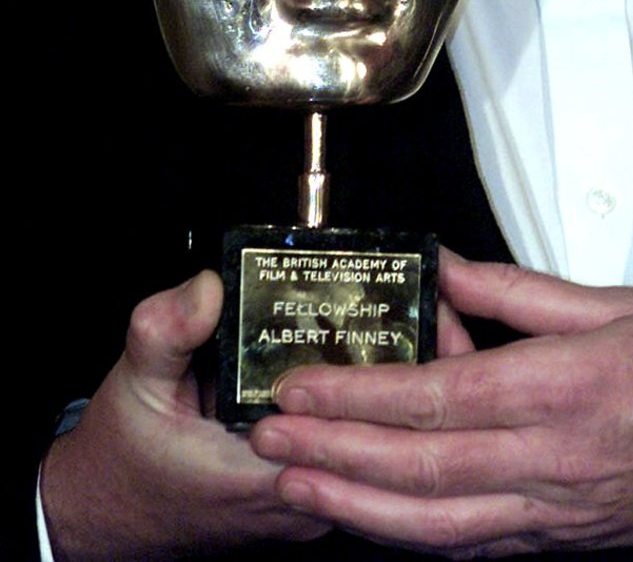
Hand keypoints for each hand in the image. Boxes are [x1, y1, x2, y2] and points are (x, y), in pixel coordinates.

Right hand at [41, 271, 330, 560]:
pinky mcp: (300, 503)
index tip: (344, 311)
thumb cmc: (122, 455)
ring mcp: (303, 510)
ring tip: (337, 329)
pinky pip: (335, 446)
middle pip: (357, 424)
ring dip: (346, 386)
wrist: (105, 513)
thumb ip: (168, 332)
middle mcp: (294, 503)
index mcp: (261, 477)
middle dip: (353, 363)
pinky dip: (330, 406)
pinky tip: (314, 367)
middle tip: (347, 306)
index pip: (342, 420)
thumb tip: (210, 287)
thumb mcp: (135, 382)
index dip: (349, 362)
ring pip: (353, 436)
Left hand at [250, 251, 632, 556]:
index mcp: (565, 387)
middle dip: (337, 456)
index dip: (361, 397)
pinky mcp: (573, 537)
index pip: (440, 398)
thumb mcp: (619, 297)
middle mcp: (555, 460)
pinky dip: (422, 540)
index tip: (303, 385)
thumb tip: (443, 267)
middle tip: (269, 440)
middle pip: (425, 469)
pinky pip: (484, 546)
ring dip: (362, 510)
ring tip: (299, 490)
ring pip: (443, 526)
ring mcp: (562, 510)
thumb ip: (517, 289)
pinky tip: (380, 524)